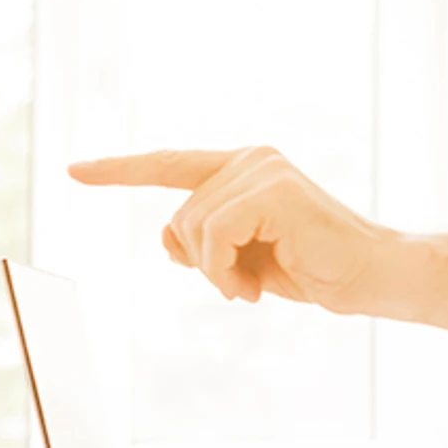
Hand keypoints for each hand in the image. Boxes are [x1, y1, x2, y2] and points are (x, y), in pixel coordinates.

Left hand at [68, 147, 392, 311]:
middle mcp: (253, 159)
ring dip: (216, 272)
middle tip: (244, 286)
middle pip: (179, 215)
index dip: (122, 169)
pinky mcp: (271, 189)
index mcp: (248, 169)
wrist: (371, 276)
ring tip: (253, 287)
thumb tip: (165, 237)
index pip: (172, 164)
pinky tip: (253, 288)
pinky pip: (213, 234)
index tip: (75, 170)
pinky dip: (223, 270)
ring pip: (191, 226)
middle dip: (202, 262)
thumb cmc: (315, 269)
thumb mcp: (246, 261)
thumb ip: (205, 244)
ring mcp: (262, 169)